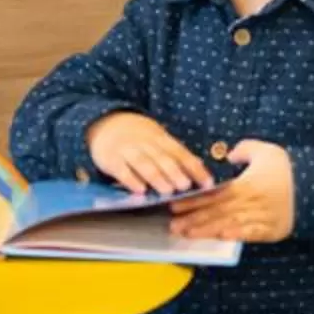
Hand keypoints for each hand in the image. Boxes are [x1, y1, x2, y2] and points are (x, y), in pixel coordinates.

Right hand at [88, 111, 210, 196]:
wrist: (105, 123)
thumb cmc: (138, 137)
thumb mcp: (158, 139)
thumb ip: (175, 153)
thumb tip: (200, 169)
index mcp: (161, 139)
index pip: (181, 153)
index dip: (195, 168)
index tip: (208, 183)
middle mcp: (146, 144)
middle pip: (162, 158)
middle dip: (175, 172)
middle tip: (185, 186)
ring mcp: (128, 150)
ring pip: (144, 163)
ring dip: (156, 177)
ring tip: (167, 191)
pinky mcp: (111, 159)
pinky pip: (121, 170)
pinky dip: (131, 180)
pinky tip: (140, 191)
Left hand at [170, 142, 294, 243]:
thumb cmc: (289, 169)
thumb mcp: (268, 150)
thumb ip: (246, 149)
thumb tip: (230, 155)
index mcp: (246, 185)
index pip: (214, 195)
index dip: (193, 201)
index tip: (174, 205)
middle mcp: (251, 203)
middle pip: (217, 212)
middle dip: (193, 219)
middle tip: (173, 226)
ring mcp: (260, 218)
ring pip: (228, 225)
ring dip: (206, 231)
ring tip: (187, 234)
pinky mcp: (271, 230)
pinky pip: (250, 234)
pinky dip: (235, 237)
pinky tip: (220, 238)